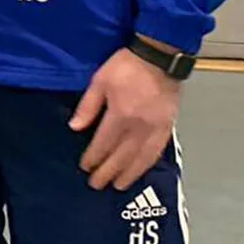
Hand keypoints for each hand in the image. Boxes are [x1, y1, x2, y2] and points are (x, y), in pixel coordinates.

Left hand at [69, 40, 181, 189]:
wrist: (160, 57)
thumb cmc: (126, 66)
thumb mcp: (100, 80)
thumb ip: (88, 106)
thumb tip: (75, 128)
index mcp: (121, 114)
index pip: (104, 143)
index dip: (94, 157)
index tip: (85, 167)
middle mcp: (139, 126)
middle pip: (122, 155)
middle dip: (108, 172)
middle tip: (97, 184)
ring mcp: (156, 128)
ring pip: (141, 158)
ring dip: (129, 174)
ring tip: (118, 186)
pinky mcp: (168, 126)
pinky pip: (157, 151)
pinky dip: (148, 163)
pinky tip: (141, 170)